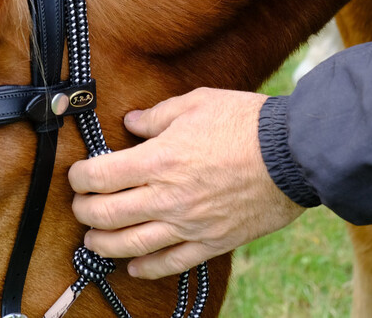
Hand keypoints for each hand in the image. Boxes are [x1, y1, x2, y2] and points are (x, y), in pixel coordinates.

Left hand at [68, 88, 304, 278]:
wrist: (294, 155)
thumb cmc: (246, 123)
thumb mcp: (197, 103)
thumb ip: (157, 115)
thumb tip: (132, 123)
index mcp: (160, 159)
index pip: (101, 176)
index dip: (80, 177)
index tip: (77, 175)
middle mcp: (168, 196)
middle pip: (108, 214)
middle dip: (85, 211)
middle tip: (80, 206)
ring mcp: (189, 224)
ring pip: (132, 245)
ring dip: (104, 245)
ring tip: (93, 240)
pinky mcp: (212, 241)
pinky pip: (171, 263)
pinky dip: (147, 268)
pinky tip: (134, 267)